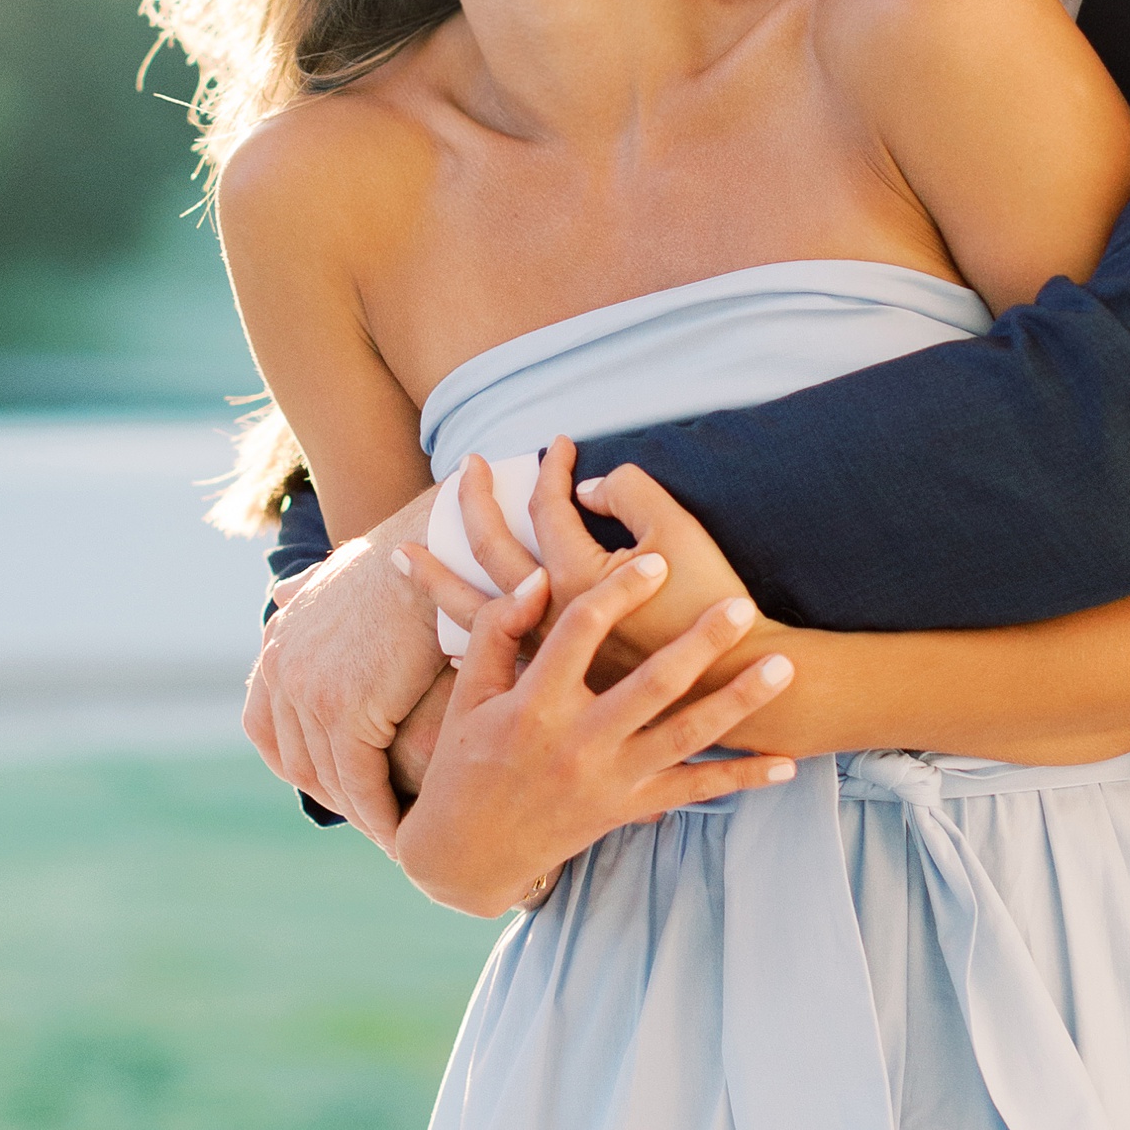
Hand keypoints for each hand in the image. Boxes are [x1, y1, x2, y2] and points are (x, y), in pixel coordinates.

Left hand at [245, 484, 445, 851]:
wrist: (440, 543)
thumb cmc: (407, 555)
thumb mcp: (338, 571)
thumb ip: (306, 592)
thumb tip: (278, 595)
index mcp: (277, 645)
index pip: (266, 728)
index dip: (300, 764)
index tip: (339, 785)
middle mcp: (281, 670)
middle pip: (297, 762)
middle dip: (335, 796)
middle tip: (375, 821)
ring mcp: (308, 692)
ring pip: (331, 779)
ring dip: (363, 816)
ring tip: (398, 835)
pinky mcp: (346, 711)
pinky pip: (361, 783)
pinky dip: (382, 814)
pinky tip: (408, 829)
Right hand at [392, 550, 797, 917]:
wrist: (467, 856)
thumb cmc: (466, 762)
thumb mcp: (469, 696)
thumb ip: (499, 633)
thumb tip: (539, 579)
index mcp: (533, 704)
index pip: (581, 633)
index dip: (619, 593)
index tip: (653, 561)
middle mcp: (577, 741)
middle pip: (652, 684)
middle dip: (701, 642)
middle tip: (742, 605)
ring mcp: (608, 779)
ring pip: (686, 735)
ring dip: (739, 702)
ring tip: (783, 667)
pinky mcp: (627, 808)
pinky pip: (693, 791)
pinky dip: (741, 778)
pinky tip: (787, 763)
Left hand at [443, 442, 792, 694]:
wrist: (727, 685)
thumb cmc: (708, 603)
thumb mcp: (679, 531)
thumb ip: (629, 493)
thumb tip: (582, 490)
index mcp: (576, 573)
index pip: (547, 506)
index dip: (552, 468)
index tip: (557, 444)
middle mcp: (548, 613)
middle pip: (493, 549)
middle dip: (474, 502)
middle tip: (467, 467)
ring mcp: (547, 650)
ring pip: (475, 611)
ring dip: (437, 580)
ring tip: (402, 559)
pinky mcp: (556, 681)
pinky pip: (494, 658)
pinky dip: (468, 641)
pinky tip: (448, 639)